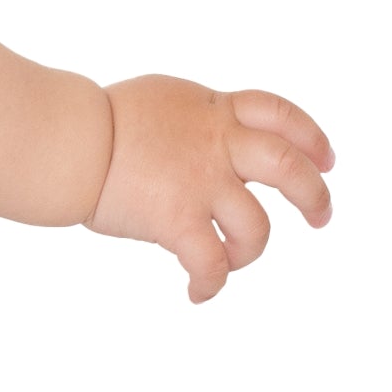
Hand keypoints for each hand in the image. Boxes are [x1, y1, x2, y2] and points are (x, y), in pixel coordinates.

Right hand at [85, 75, 334, 303]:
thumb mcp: (162, 98)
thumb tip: (210, 134)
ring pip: (258, 227)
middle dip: (315, 196)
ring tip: (235, 258)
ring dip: (251, 250)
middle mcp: (215, 144)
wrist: (66, 140)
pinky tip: (197, 292)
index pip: (278, 113)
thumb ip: (195, 118)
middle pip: (289, 168)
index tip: (325, 158)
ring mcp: (200, 183)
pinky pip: (210, 264)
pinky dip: (209, 284)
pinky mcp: (177, 219)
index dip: (311, 137)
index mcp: (210, 110)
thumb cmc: (96, 119)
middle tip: (320, 216)